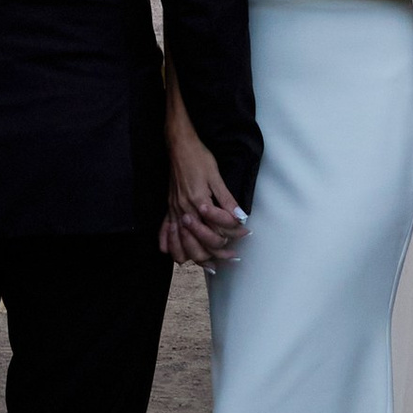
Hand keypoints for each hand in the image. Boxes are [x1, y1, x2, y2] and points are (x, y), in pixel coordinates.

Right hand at [162, 134, 247, 270]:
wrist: (178, 146)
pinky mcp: (168, 208)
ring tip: (211, 265)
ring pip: (183, 243)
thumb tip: (241, 217)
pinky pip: (166, 233)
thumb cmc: (199, 158)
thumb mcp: (216, 176)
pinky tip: (180, 258)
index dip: (233, 233)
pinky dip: (172, 247)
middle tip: (233, 256)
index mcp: (199, 202)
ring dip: (196, 257)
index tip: (245, 233)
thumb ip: (227, 199)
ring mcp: (174, 210)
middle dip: (218, 253)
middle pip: (200, 243)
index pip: (217, 228)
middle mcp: (185, 210)